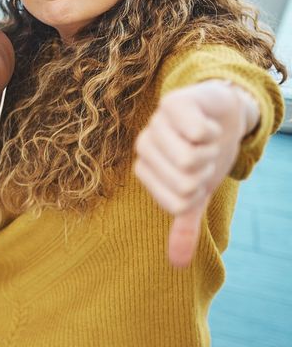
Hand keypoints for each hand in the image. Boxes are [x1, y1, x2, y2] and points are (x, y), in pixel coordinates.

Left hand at [134, 80, 255, 267]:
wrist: (220, 115)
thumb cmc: (204, 155)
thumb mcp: (196, 194)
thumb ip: (184, 226)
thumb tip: (178, 264)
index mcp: (145, 169)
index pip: (177, 202)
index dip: (198, 192)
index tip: (198, 176)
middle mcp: (144, 145)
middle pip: (185, 181)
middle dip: (206, 171)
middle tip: (204, 155)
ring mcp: (156, 122)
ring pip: (190, 158)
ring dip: (211, 151)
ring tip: (205, 140)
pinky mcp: (173, 102)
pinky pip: (196, 132)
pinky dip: (212, 132)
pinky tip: (206, 123)